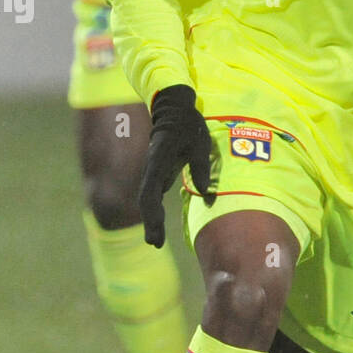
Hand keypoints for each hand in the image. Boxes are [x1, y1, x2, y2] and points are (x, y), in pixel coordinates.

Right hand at [139, 86, 214, 247]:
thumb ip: (201, 167)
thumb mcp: (200, 143)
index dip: (152, 214)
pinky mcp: (157, 172)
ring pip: (147, 198)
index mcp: (159, 160)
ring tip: (155, 241)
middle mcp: (151, 168)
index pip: (150, 192)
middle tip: (155, 244)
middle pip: (146, 199)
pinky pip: (152, 194)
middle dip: (150, 223)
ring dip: (150, 219)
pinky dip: (153, 211)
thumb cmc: (189, 125)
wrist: (173, 109)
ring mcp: (152, 171)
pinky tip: (157, 225)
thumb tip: (206, 194)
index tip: (156, 231)